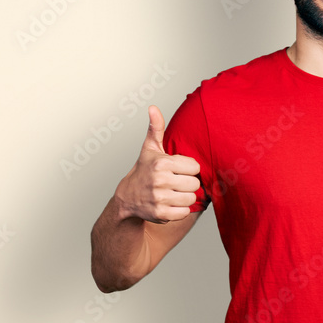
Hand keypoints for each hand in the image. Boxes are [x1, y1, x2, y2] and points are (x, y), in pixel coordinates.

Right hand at [115, 105, 200, 222]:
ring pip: (191, 199)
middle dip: (187, 183)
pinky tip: (170, 203)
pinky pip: (184, 212)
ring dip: (185, 197)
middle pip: (195, 184)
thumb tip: (153, 107)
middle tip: (176, 182)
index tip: (178, 169)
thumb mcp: (150, 148)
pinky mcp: (161, 214)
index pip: (195, 167)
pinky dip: (180, 210)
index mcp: (162, 163)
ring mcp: (160, 198)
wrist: (128, 197)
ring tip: (173, 192)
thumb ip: (156, 128)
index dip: (188, 168)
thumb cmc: (144, 170)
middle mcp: (160, 180)